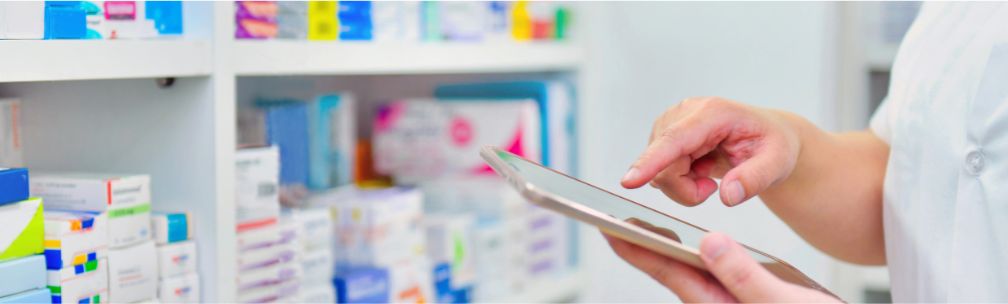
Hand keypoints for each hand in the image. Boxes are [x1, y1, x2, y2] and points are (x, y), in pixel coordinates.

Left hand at [604, 231, 839, 302]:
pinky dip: (697, 257)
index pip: (665, 270)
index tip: (607, 227)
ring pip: (687, 273)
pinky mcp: (740, 301)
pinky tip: (697, 248)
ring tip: (645, 228)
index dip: (633, 246)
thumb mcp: (780, 302)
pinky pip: (710, 275)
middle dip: (642, 244)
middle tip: (613, 220)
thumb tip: (709, 244)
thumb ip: (743, 276)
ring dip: (666, 251)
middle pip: (669, 270)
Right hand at [621, 97, 801, 205]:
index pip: (675, 140)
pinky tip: (698, 170)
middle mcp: (685, 113)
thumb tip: (728, 196)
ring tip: (710, 175)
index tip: (629, 181)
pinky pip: (659, 172)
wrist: (765, 137)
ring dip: (683, 186)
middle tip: (714, 189)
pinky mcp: (664, 135)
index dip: (651, 162)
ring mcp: (670, 123)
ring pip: (659, 171)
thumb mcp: (778, 163)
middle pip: (664, 165)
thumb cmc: (772, 144)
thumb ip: (755, 179)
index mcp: (713, 113)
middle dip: (686, 189)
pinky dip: (679, 181)